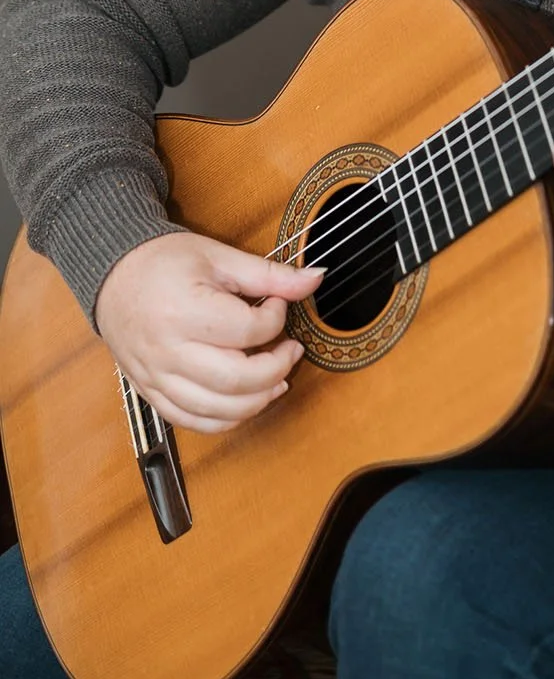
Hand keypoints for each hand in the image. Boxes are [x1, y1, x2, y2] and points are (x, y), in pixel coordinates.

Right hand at [94, 231, 322, 435]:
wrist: (112, 275)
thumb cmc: (164, 261)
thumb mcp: (218, 257)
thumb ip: (269, 274)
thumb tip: (316, 279)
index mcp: (185, 311)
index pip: (248, 331)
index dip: (277, 320)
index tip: (279, 304)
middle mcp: (168, 351)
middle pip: (237, 380)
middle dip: (277, 368)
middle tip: (291, 348)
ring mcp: (157, 378)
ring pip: (217, 410)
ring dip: (258, 400)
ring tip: (278, 378)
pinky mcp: (151, 393)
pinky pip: (192, 422)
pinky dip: (226, 419)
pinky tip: (246, 400)